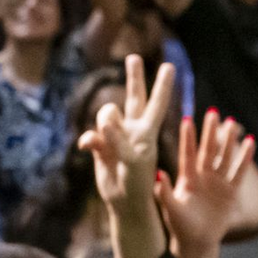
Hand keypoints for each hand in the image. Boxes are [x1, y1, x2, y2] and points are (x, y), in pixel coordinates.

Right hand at [78, 54, 175, 213]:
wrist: (125, 200)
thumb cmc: (137, 182)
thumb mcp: (132, 161)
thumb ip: (117, 140)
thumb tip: (103, 121)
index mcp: (148, 131)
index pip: (157, 102)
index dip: (163, 85)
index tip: (170, 66)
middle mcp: (133, 128)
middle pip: (134, 96)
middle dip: (134, 76)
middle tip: (133, 57)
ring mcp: (116, 135)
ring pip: (108, 112)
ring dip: (106, 121)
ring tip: (108, 141)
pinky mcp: (100, 145)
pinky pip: (90, 135)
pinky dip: (89, 140)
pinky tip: (87, 147)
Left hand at [153, 109, 254, 252]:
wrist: (197, 242)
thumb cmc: (180, 227)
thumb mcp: (170, 210)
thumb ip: (164, 193)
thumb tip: (157, 174)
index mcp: (186, 179)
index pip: (187, 154)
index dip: (188, 138)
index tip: (188, 120)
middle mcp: (202, 177)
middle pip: (208, 150)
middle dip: (210, 132)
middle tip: (213, 113)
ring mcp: (217, 183)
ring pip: (224, 157)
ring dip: (228, 141)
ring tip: (232, 122)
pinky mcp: (230, 192)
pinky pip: (239, 172)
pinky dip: (245, 158)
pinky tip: (250, 142)